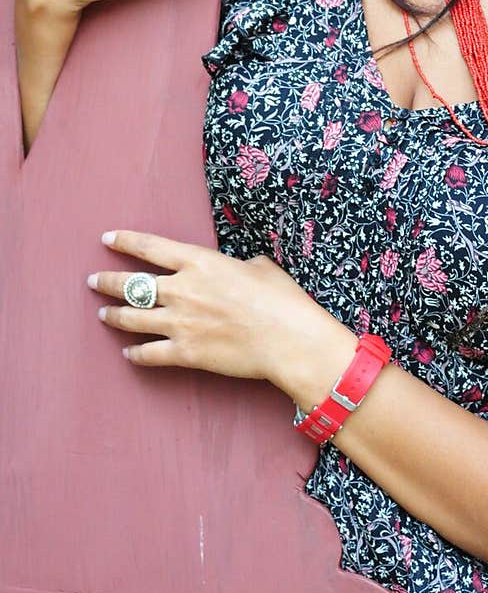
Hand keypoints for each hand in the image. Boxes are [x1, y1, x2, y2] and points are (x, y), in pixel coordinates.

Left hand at [87, 229, 337, 390]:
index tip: (108, 238)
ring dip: (113, 315)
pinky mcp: (185, 353)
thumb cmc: (281, 300)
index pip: (149, 247)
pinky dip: (135, 353)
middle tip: (94, 281)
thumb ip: (237, 265)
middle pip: (130, 284)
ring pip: (131, 318)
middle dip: (107, 282)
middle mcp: (182, 290)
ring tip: (103, 314)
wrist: (288, 339)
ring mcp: (180, 323)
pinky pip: (148, 354)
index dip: (124, 241)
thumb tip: (238, 269)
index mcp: (200, 262)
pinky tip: (128, 352)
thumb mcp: (260, 266)